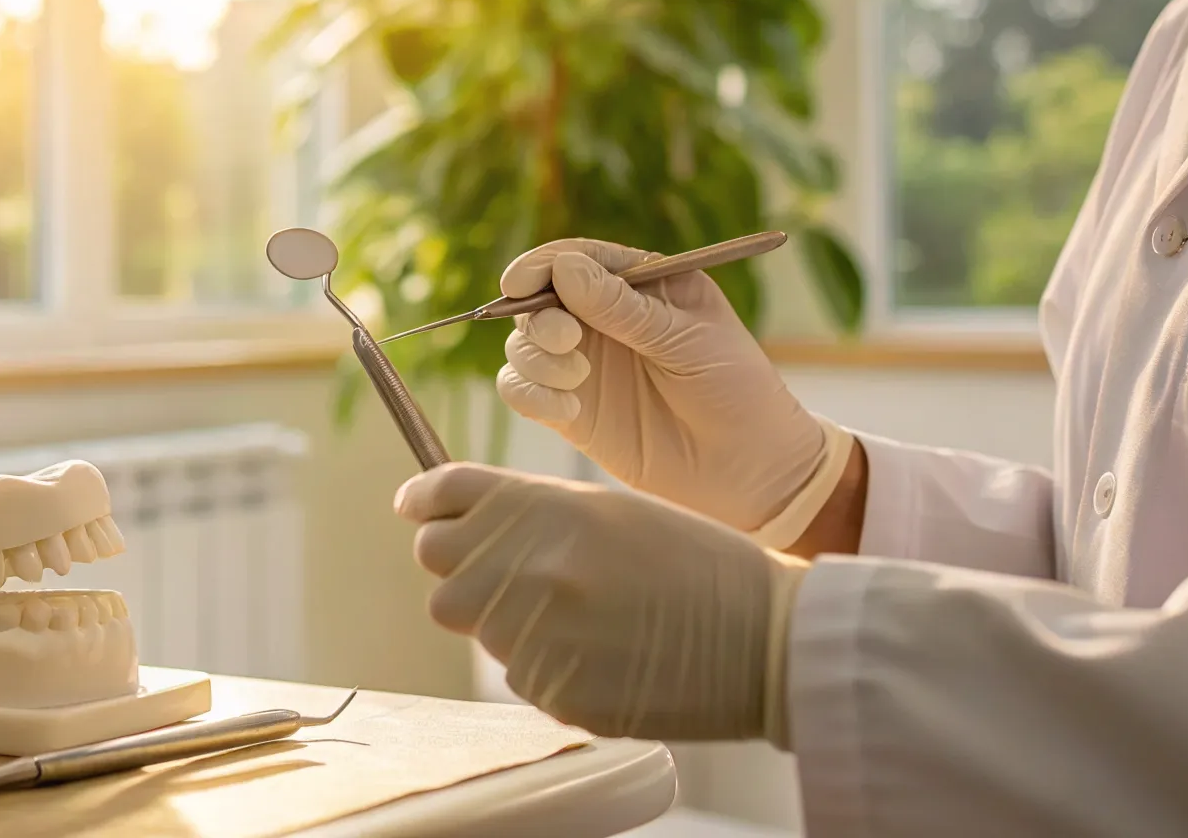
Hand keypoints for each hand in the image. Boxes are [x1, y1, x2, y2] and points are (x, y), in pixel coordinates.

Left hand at [397, 462, 804, 744]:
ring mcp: (537, 634)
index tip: (420, 507)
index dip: (428, 501)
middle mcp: (528, 567)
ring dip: (511, 620)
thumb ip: (526, 512)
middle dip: (465, 570)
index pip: (442, 495)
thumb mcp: (609, 510)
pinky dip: (549, 664)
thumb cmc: (694, 563)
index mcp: (544, 508)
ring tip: (588, 615)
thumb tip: (436, 513)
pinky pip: (520, 674)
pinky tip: (604, 652)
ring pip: (480, 628)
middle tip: (517, 574)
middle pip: (439, 570)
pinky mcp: (553, 691)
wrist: (766, 638)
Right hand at [493, 238, 848, 534]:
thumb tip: (563, 268)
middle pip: (538, 300)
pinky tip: (570, 411)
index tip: (520, 283)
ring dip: (536, 358)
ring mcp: (583, 365)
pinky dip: (531, 394)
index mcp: (639, 286)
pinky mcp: (570, 410)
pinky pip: (522, 390)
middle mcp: (602, 321)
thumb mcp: (688, 337)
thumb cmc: (734, 388)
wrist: (748, 465)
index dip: (542, 266)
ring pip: (523, 345)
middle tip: (567, 339)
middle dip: (538, 316)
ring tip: (577, 379)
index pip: (576, 259)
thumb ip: (623, 307)